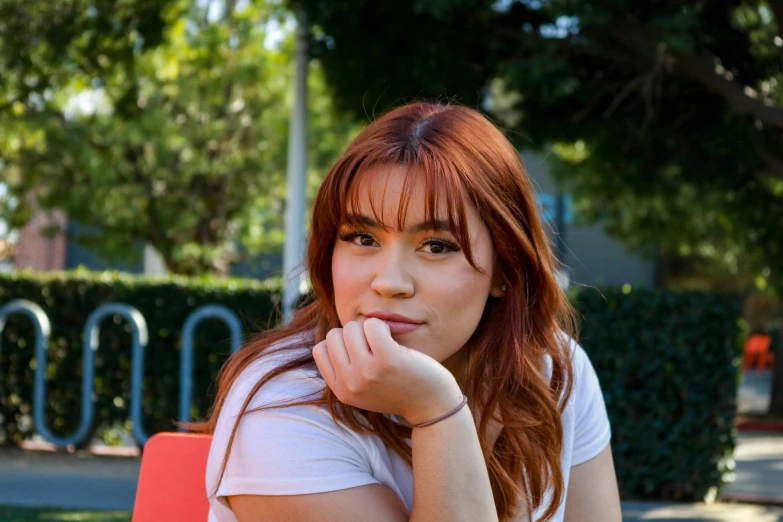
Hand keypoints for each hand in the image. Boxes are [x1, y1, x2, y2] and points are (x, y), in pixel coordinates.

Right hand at [312, 318, 464, 424]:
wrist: (432, 405)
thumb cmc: (399, 389)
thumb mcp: (363, 389)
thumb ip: (345, 371)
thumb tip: (332, 337)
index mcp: (341, 391)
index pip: (320, 349)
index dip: (340, 343)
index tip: (359, 350)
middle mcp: (350, 384)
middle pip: (334, 335)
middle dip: (354, 333)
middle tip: (374, 345)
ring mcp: (367, 372)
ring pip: (351, 327)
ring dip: (368, 328)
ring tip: (384, 342)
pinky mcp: (387, 359)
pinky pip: (372, 325)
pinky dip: (382, 326)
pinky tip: (393, 338)